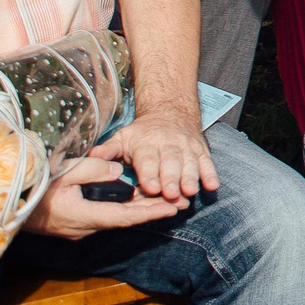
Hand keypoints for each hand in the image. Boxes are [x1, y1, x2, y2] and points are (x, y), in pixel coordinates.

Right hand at [25, 154, 182, 237]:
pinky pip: (104, 216)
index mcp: (81, 216)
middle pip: (124, 219)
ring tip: (168, 199)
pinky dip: (123, 208)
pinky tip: (137, 198)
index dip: (150, 212)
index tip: (173, 208)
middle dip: (153, 210)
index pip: (124, 217)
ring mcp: (77, 228)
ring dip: (140, 209)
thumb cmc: (32, 187)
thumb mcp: (62, 172)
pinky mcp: (73, 224)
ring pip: (116, 218)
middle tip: (181, 203)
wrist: (6, 205)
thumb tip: (116, 169)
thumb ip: (91, 169)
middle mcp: (82, 227)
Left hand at [100, 105, 215, 210]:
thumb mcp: (121, 137)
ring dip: (191, 177)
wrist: (171, 110)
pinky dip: (211, 173)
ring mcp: (186, 147)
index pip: (147, 160)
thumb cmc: (142, 132)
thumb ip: (108, 150)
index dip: (149, 173)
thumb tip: (91, 157)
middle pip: (171, 162)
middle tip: (171, 194)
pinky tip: (212, 185)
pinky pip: (207, 161)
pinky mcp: (200, 150)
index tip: (150, 187)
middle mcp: (168, 144)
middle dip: (171, 178)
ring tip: (191, 191)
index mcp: (146, 143)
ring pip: (190, 162)